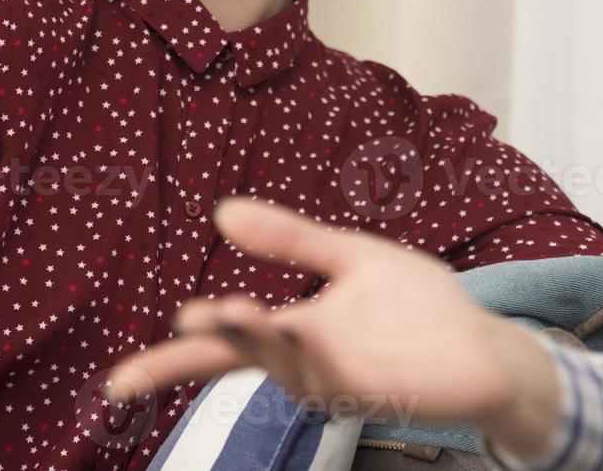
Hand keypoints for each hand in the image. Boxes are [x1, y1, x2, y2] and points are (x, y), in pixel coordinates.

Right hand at [105, 198, 562, 458]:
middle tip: (184, 323)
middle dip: (211, 348)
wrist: (482, 342)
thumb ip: (292, 239)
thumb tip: (222, 211)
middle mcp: (309, 361)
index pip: (226, 341)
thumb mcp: (349, 258)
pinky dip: (317, 358)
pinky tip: (302, 332)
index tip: (119, 380)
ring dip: (259, 342)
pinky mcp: (382, 390)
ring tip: (228, 314)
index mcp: (296, 329)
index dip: (175, 357)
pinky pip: (341, 376)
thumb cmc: (417, 309)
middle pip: (246, 358)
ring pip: (289, 367)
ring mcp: (344, 379)